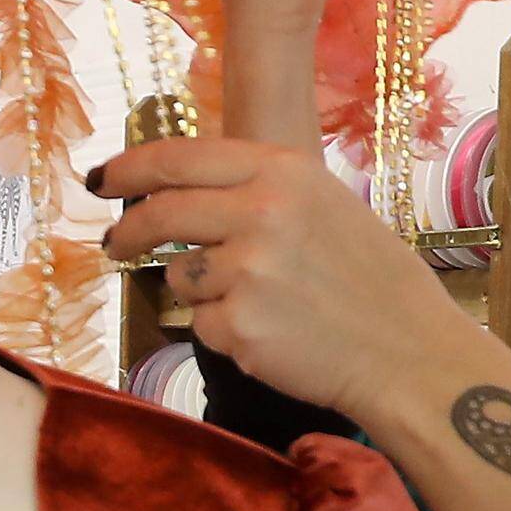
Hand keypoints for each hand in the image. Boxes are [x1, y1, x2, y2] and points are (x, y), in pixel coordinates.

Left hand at [89, 130, 481, 430]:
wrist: (409, 352)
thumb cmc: (371, 281)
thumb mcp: (323, 206)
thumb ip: (258, 192)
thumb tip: (183, 193)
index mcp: (283, 171)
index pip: (179, 158)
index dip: (130, 168)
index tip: (101, 179)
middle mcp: (261, 212)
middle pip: (160, 213)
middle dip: (127, 232)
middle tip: (112, 245)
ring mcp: (246, 271)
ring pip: (180, 276)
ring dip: (201, 292)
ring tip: (258, 303)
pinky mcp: (238, 326)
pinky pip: (202, 324)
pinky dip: (225, 332)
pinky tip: (273, 335)